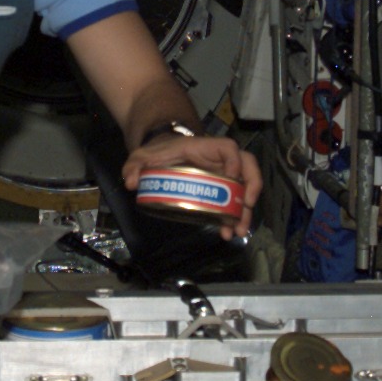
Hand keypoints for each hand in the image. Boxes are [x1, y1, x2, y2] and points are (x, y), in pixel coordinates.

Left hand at [123, 131, 262, 241]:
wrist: (164, 154)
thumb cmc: (161, 152)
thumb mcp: (145, 155)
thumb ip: (135, 164)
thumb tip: (130, 182)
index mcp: (206, 148)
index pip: (228, 148)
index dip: (234, 160)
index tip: (231, 177)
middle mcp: (220, 160)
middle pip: (248, 167)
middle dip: (251, 188)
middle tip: (247, 207)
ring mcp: (223, 175)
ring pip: (244, 188)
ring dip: (245, 210)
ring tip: (238, 230)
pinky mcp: (221, 189)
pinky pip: (234, 202)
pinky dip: (233, 217)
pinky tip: (227, 232)